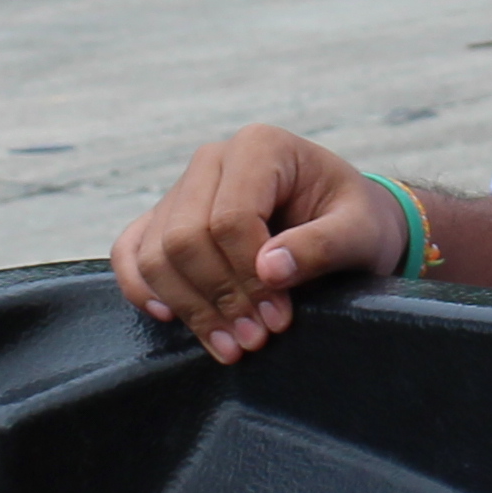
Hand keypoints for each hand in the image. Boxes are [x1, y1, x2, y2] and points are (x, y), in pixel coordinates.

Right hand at [111, 125, 407, 362]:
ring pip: (155, 253)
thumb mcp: (360, 232)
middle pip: (184, 238)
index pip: (229, 219)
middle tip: (256, 339)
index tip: (279, 317)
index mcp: (259, 148)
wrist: (344, 222)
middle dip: (219, 298)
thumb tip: (269, 270)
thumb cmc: (356, 222)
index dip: (248, 277)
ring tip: (233, 344)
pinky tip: (173, 318)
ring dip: (190, 307)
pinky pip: (131, 251)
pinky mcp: (165, 218)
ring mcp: (182, 188)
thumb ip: (322, 245)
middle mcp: (212, 160)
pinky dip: (143, 288)